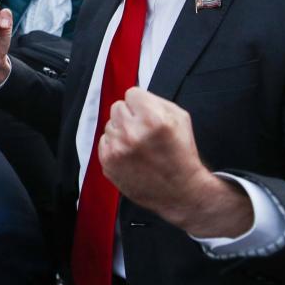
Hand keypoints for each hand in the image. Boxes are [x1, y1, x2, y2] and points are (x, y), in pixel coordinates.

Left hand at [99, 87, 252, 237]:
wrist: (180, 191)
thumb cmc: (181, 153)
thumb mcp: (180, 118)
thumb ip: (156, 100)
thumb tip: (134, 96)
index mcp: (152, 118)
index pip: (131, 93)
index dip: (141, 103)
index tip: (147, 114)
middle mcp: (132, 132)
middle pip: (117, 107)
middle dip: (130, 115)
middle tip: (143, 130)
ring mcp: (117, 149)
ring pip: (109, 124)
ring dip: (121, 131)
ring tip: (138, 145)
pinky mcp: (108, 163)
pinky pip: (104, 142)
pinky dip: (115, 146)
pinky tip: (130, 155)